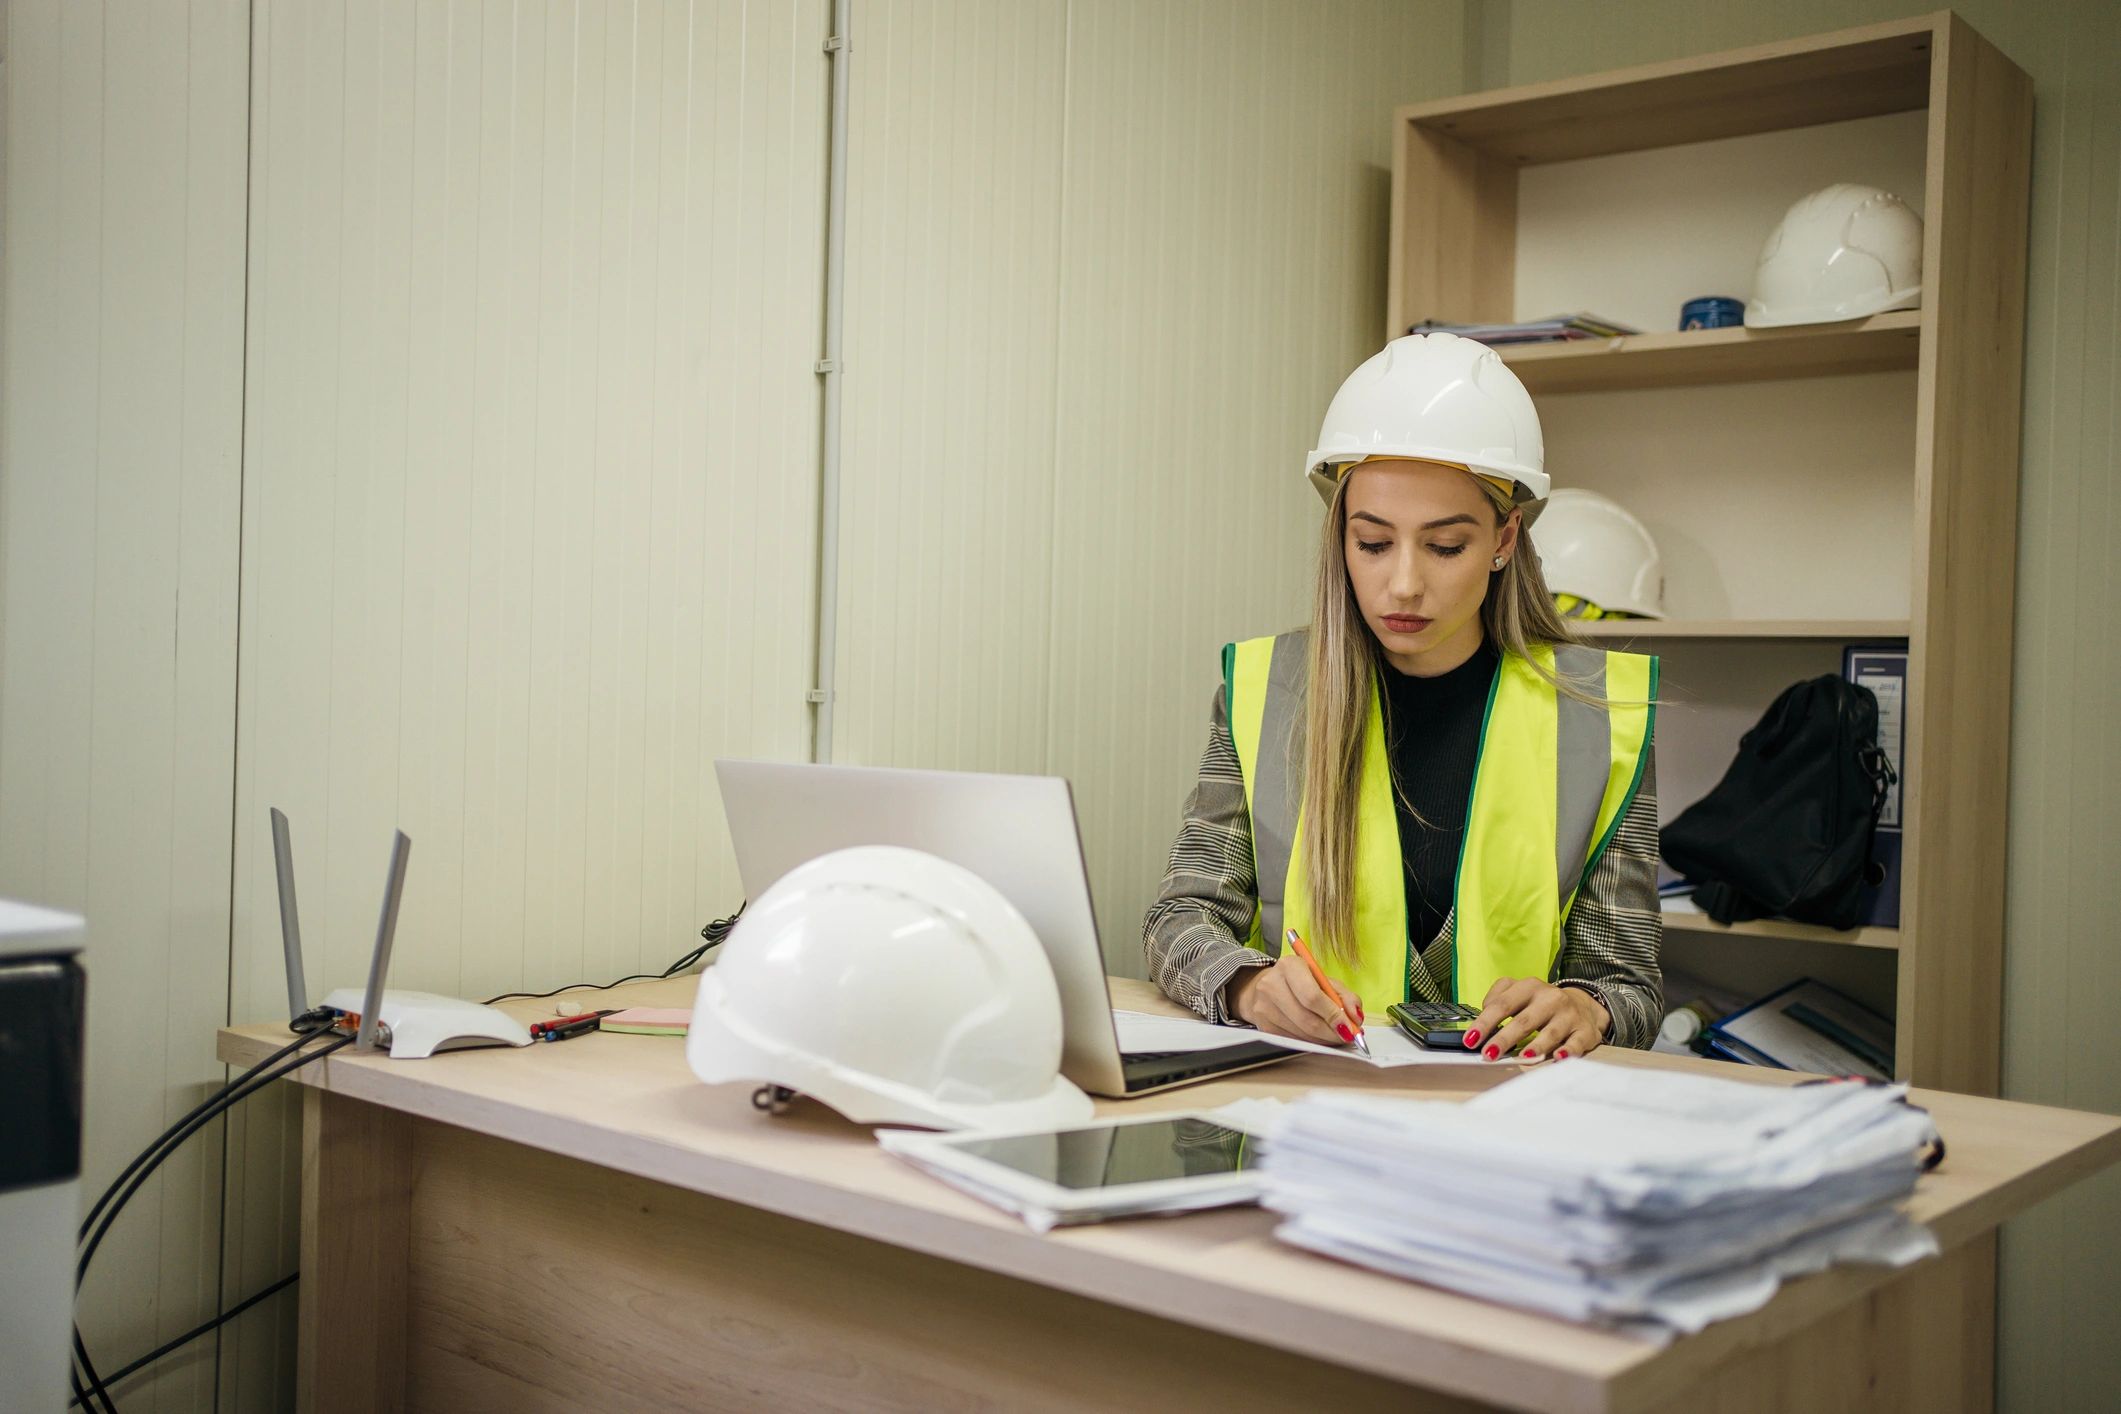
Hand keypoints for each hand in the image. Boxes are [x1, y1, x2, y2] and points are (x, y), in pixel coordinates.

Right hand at [1228, 951, 1365, 1044]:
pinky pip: (1293, 1040)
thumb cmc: (1302, 982)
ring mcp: (1264, 1007)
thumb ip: (1345, 996)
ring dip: (1324, 1039)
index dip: (1333, 1015)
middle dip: (1331, 1032)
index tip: (1349, 1026)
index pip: (1312, 996)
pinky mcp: (1263, 1025)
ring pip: (1301, 1033)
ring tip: (1335, 1035)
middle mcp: (1272, 984)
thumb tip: (1356, 1017)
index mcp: (1289, 966)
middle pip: (1307, 1019)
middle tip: (1347, 1036)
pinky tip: (1319, 1036)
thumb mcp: (1325, 981)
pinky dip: (1311, 1042)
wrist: (1268, 986)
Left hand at [1464, 978, 1609, 1061]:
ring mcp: (1568, 1014)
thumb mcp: (1519, 993)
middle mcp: (1549, 998)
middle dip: (1504, 1038)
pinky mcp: (1584, 1031)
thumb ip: (1497, 1000)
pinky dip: (1567, 1051)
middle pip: (1523, 1020)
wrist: (1584, 1005)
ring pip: (1550, 1032)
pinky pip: (1576, 1043)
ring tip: (1523, 1057)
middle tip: (1489, 1054)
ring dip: (1536, 1046)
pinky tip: (1557, 1058)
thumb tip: (1480, 1023)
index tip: (1471, 1040)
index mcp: (1528, 987)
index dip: (1484, 1023)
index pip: (1502, 1005)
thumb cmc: (1541, 1003)